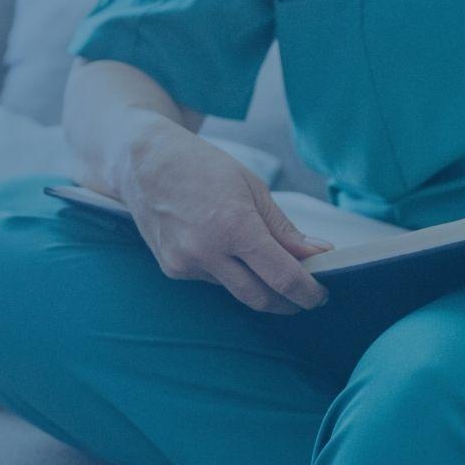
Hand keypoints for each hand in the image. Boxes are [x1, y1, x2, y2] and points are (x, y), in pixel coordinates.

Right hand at [118, 122, 330, 313]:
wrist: (144, 162)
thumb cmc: (202, 166)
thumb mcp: (252, 188)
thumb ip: (284, 229)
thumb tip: (318, 253)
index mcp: (234, 227)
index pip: (282, 277)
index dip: (308, 292)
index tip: (320, 295)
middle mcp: (207, 251)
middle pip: (260, 298)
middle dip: (288, 303)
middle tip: (305, 296)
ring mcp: (185, 264)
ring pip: (235, 290)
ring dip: (257, 284)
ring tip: (267, 263)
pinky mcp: (172, 269)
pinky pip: (212, 280)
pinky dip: (228, 273)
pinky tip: (225, 249)